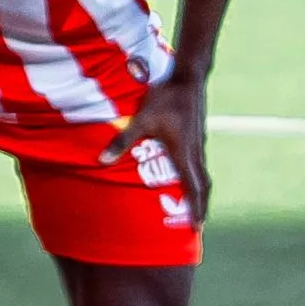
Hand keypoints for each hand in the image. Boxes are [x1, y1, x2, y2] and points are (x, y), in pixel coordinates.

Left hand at [106, 68, 212, 223]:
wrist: (188, 78)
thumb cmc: (164, 99)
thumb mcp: (140, 120)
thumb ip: (122, 141)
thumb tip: (101, 161)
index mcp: (183, 153)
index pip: (193, 187)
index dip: (195, 208)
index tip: (196, 227)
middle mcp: (195, 152)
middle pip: (203, 185)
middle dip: (201, 206)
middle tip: (198, 225)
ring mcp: (199, 144)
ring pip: (203, 174)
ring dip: (201, 192)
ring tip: (196, 206)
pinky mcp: (198, 136)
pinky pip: (200, 164)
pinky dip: (198, 177)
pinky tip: (189, 177)